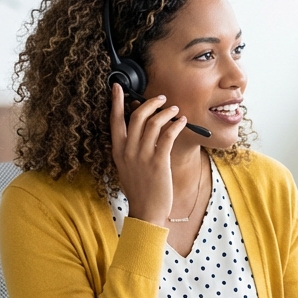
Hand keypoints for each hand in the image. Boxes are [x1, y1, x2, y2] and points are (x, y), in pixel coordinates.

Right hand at [109, 83, 187, 226]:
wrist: (146, 211)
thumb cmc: (140, 188)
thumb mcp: (127, 166)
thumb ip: (130, 147)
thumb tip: (140, 127)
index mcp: (118, 150)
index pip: (115, 120)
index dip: (116, 101)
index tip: (117, 86)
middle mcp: (128, 151)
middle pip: (136, 116)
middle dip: (150, 103)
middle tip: (161, 99)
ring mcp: (142, 156)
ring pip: (154, 123)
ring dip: (166, 112)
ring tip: (175, 111)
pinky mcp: (158, 162)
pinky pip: (167, 135)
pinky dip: (176, 125)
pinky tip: (182, 122)